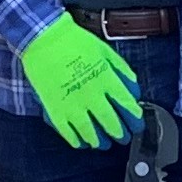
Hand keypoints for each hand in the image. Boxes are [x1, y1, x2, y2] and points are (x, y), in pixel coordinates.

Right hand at [18, 18, 142, 148]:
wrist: (44, 38)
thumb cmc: (75, 42)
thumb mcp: (105, 51)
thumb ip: (121, 70)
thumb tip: (133, 88)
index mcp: (106, 79)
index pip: (126, 105)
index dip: (134, 118)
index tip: (137, 124)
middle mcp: (92, 94)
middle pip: (111, 122)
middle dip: (120, 134)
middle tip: (123, 138)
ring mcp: (72, 103)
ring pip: (90, 132)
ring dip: (100, 141)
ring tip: (103, 144)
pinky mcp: (55, 108)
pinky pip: (68, 131)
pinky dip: (76, 140)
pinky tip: (82, 142)